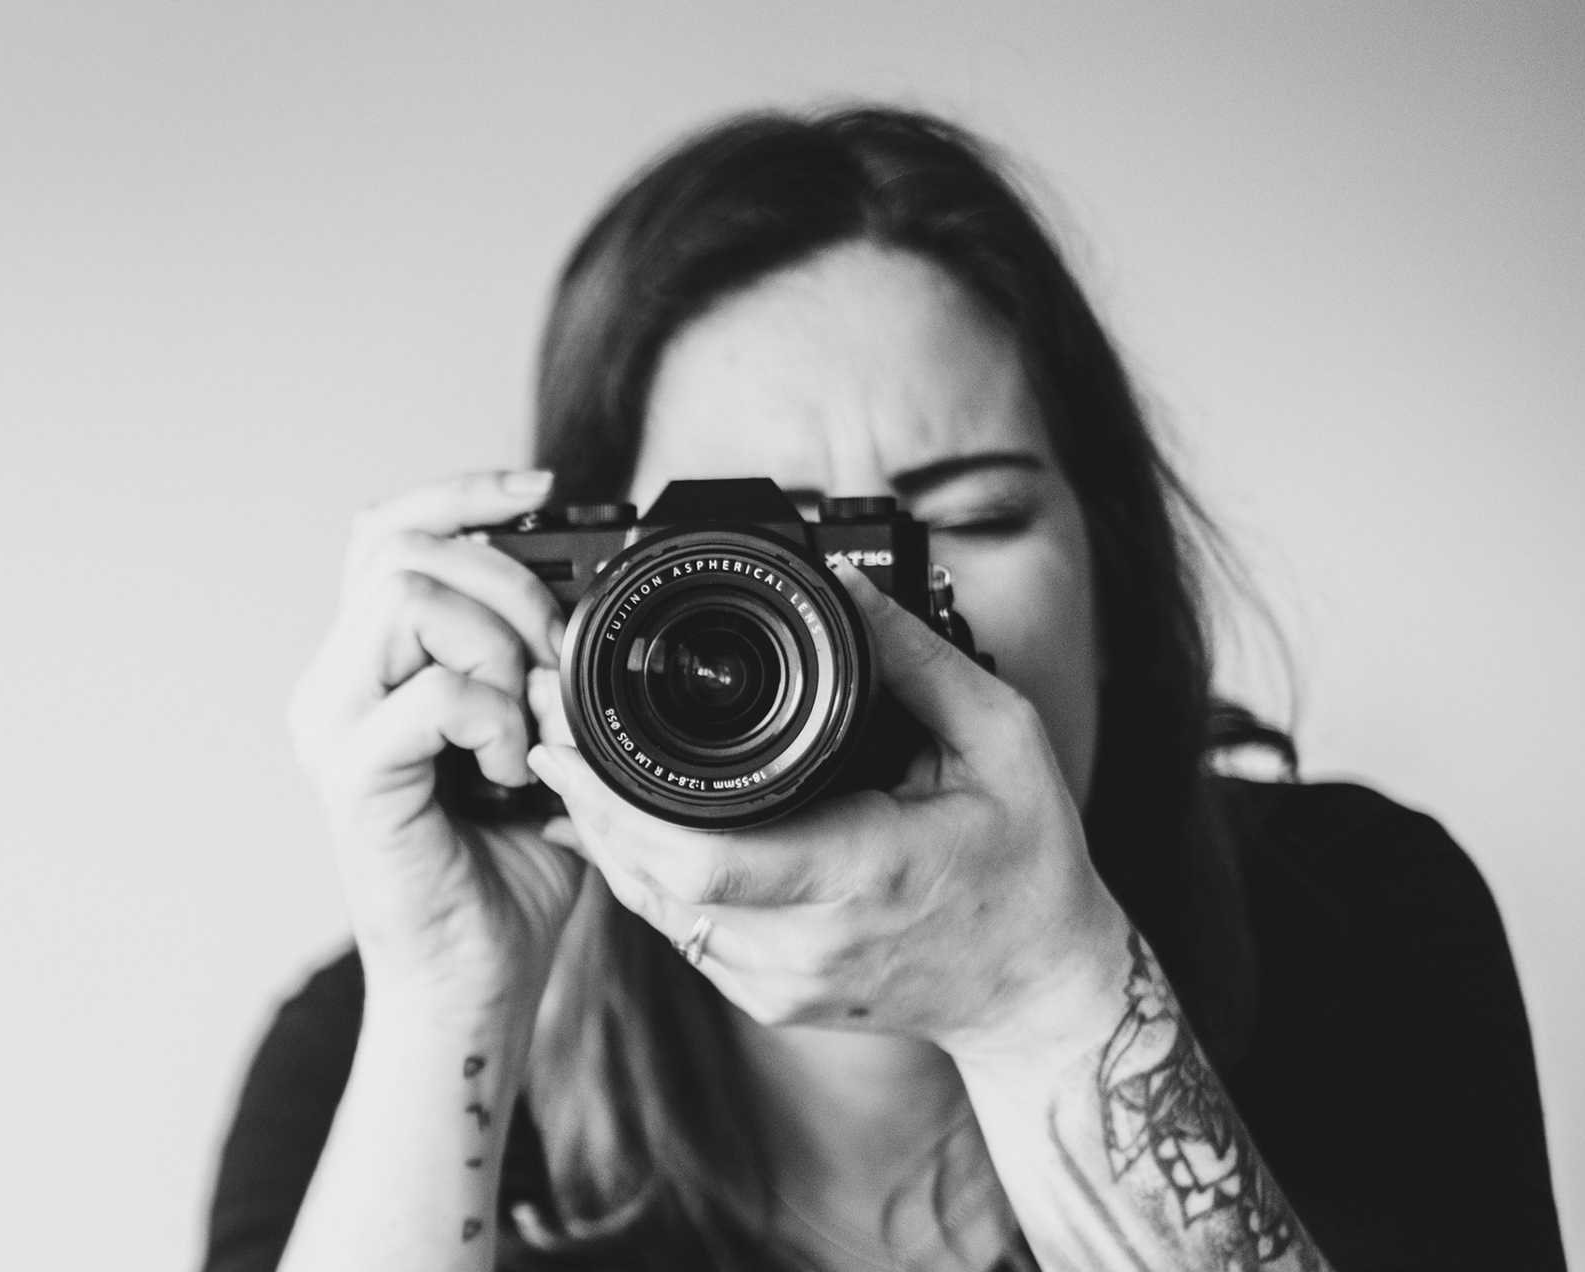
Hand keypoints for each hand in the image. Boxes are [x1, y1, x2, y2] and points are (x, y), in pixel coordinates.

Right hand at [289, 470, 586, 1012]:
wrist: (477, 981)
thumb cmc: (509, 867)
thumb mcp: (539, 738)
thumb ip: (538, 664)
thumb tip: (580, 593)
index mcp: (369, 667)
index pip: (386, 532)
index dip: (461, 493)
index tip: (546, 491)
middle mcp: (333, 686)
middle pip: (401, 549)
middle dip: (506, 579)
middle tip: (555, 660)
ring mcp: (330, 728)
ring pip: (405, 598)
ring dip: (498, 643)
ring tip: (530, 719)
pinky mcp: (350, 778)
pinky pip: (433, 693)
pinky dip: (496, 718)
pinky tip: (515, 771)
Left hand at [528, 560, 1129, 1061]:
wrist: (1038, 988)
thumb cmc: (1030, 860)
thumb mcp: (1001, 739)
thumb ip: (920, 658)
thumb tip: (845, 584)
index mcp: (866, 874)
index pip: (704, 858)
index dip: (615, 803)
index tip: (568, 737)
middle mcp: (811, 945)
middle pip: (653, 884)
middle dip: (585, 804)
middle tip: (546, 727)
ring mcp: (783, 984)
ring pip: (655, 912)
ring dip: (603, 837)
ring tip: (566, 761)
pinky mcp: (770, 1000)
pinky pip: (681, 934)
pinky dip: (642, 875)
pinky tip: (616, 822)